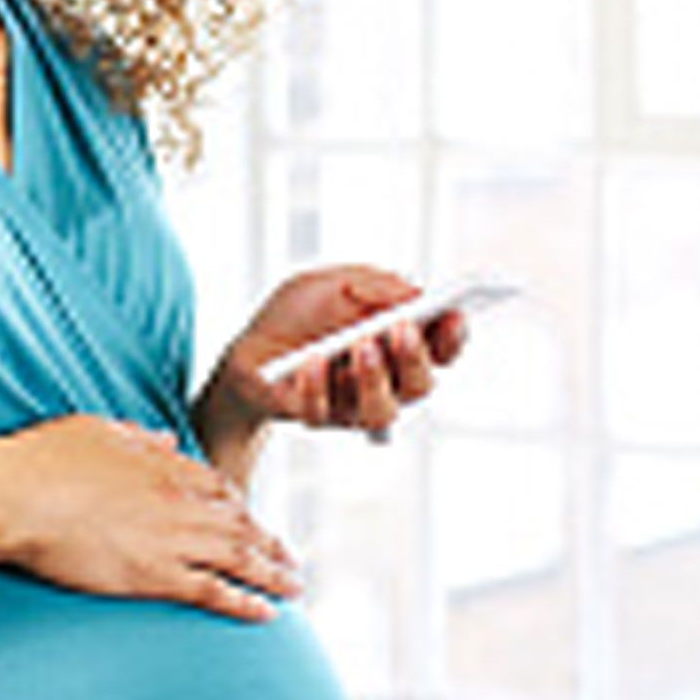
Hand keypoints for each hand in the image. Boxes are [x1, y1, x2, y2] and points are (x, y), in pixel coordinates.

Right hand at [0, 416, 299, 621]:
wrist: (15, 497)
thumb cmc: (40, 461)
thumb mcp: (93, 430)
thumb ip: (136, 437)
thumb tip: (165, 439)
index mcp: (162, 464)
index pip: (218, 487)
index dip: (240, 506)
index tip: (251, 520)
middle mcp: (178, 501)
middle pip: (240, 524)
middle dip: (271, 543)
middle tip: (292, 560)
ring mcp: (172, 539)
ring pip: (240, 558)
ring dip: (273, 574)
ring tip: (295, 588)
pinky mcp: (157, 575)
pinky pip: (216, 591)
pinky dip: (246, 602)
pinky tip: (268, 613)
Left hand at [221, 264, 470, 440]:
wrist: (246, 349)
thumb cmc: (298, 315)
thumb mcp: (332, 282)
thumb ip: (372, 285)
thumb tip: (411, 292)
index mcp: (399, 345)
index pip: (442, 348)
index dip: (453, 336)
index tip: (453, 314)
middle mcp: (385, 381)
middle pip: (420, 384)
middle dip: (415, 357)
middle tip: (402, 328)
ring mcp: (352, 405)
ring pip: (382, 411)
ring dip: (375, 379)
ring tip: (360, 346)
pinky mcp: (315, 416)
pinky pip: (323, 413)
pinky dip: (317, 385)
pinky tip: (311, 361)